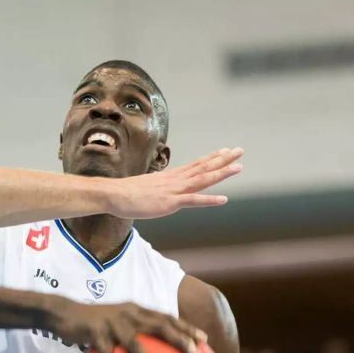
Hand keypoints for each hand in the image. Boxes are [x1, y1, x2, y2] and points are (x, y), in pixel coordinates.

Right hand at [49, 301, 206, 352]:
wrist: (65, 312)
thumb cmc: (94, 321)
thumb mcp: (117, 320)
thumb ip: (135, 331)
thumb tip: (154, 352)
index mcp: (136, 310)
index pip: (166, 317)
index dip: (185, 327)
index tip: (204, 340)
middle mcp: (128, 313)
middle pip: (159, 325)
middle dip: (179, 340)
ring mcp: (111, 322)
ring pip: (133, 342)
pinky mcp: (94, 331)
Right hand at [106, 147, 243, 218]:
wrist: (114, 195)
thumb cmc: (126, 193)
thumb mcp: (146, 188)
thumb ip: (157, 189)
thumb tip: (159, 191)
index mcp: (170, 177)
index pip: (195, 164)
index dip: (212, 157)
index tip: (225, 150)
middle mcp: (175, 180)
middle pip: (203, 167)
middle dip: (223, 159)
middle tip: (239, 150)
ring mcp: (173, 190)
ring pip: (202, 180)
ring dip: (221, 173)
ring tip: (238, 167)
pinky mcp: (170, 202)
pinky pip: (193, 200)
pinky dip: (209, 199)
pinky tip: (223, 199)